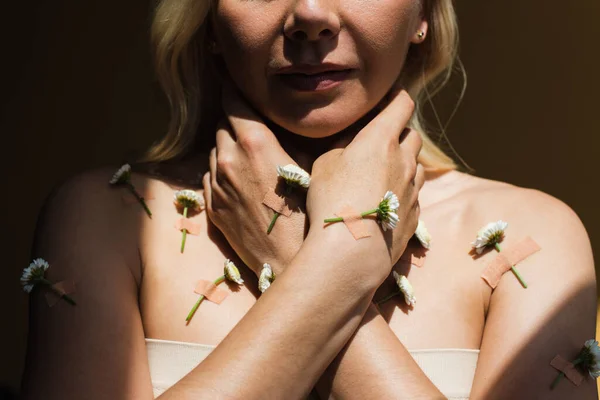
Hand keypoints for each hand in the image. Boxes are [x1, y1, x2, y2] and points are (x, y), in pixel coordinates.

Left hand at [203, 84, 306, 276]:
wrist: (289, 261)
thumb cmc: (310, 213)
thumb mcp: (307, 166)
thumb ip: (288, 137)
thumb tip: (283, 120)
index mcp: (254, 143)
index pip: (234, 101)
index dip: (232, 87)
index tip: (231, 79)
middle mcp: (228, 159)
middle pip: (223, 124)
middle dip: (234, 119)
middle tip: (250, 122)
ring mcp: (217, 184)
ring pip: (215, 151)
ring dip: (228, 147)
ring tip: (249, 156)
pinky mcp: (212, 206)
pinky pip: (210, 177)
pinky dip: (221, 172)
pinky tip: (241, 181)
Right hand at [306, 90, 423, 276]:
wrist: (351, 250)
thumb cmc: (332, 200)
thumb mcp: (325, 164)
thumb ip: (344, 148)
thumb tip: (354, 145)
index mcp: (382, 139)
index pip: (402, 105)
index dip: (398, 98)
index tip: (392, 98)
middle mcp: (405, 160)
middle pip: (413, 135)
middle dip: (401, 133)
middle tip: (382, 141)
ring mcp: (413, 189)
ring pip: (417, 166)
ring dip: (404, 164)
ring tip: (383, 175)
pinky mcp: (415, 214)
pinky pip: (413, 194)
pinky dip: (403, 192)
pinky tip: (384, 203)